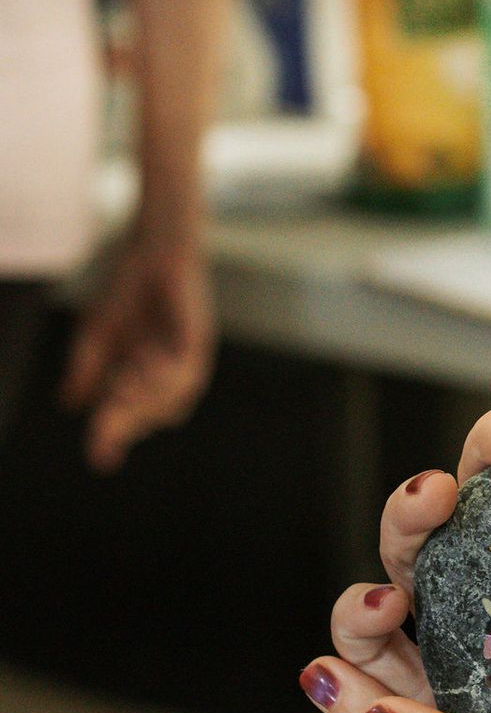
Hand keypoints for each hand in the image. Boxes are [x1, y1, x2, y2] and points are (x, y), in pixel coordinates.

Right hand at [60, 237, 213, 472]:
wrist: (152, 251)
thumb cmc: (127, 291)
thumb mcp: (97, 334)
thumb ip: (86, 368)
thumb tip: (71, 405)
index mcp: (140, 377)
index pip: (127, 416)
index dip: (113, 439)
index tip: (101, 461)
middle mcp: (166, 376)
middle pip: (151, 417)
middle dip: (126, 423)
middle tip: (106, 424)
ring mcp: (185, 361)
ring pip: (173, 404)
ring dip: (145, 403)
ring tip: (121, 389)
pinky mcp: (198, 343)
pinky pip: (188, 375)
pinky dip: (166, 381)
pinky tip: (142, 371)